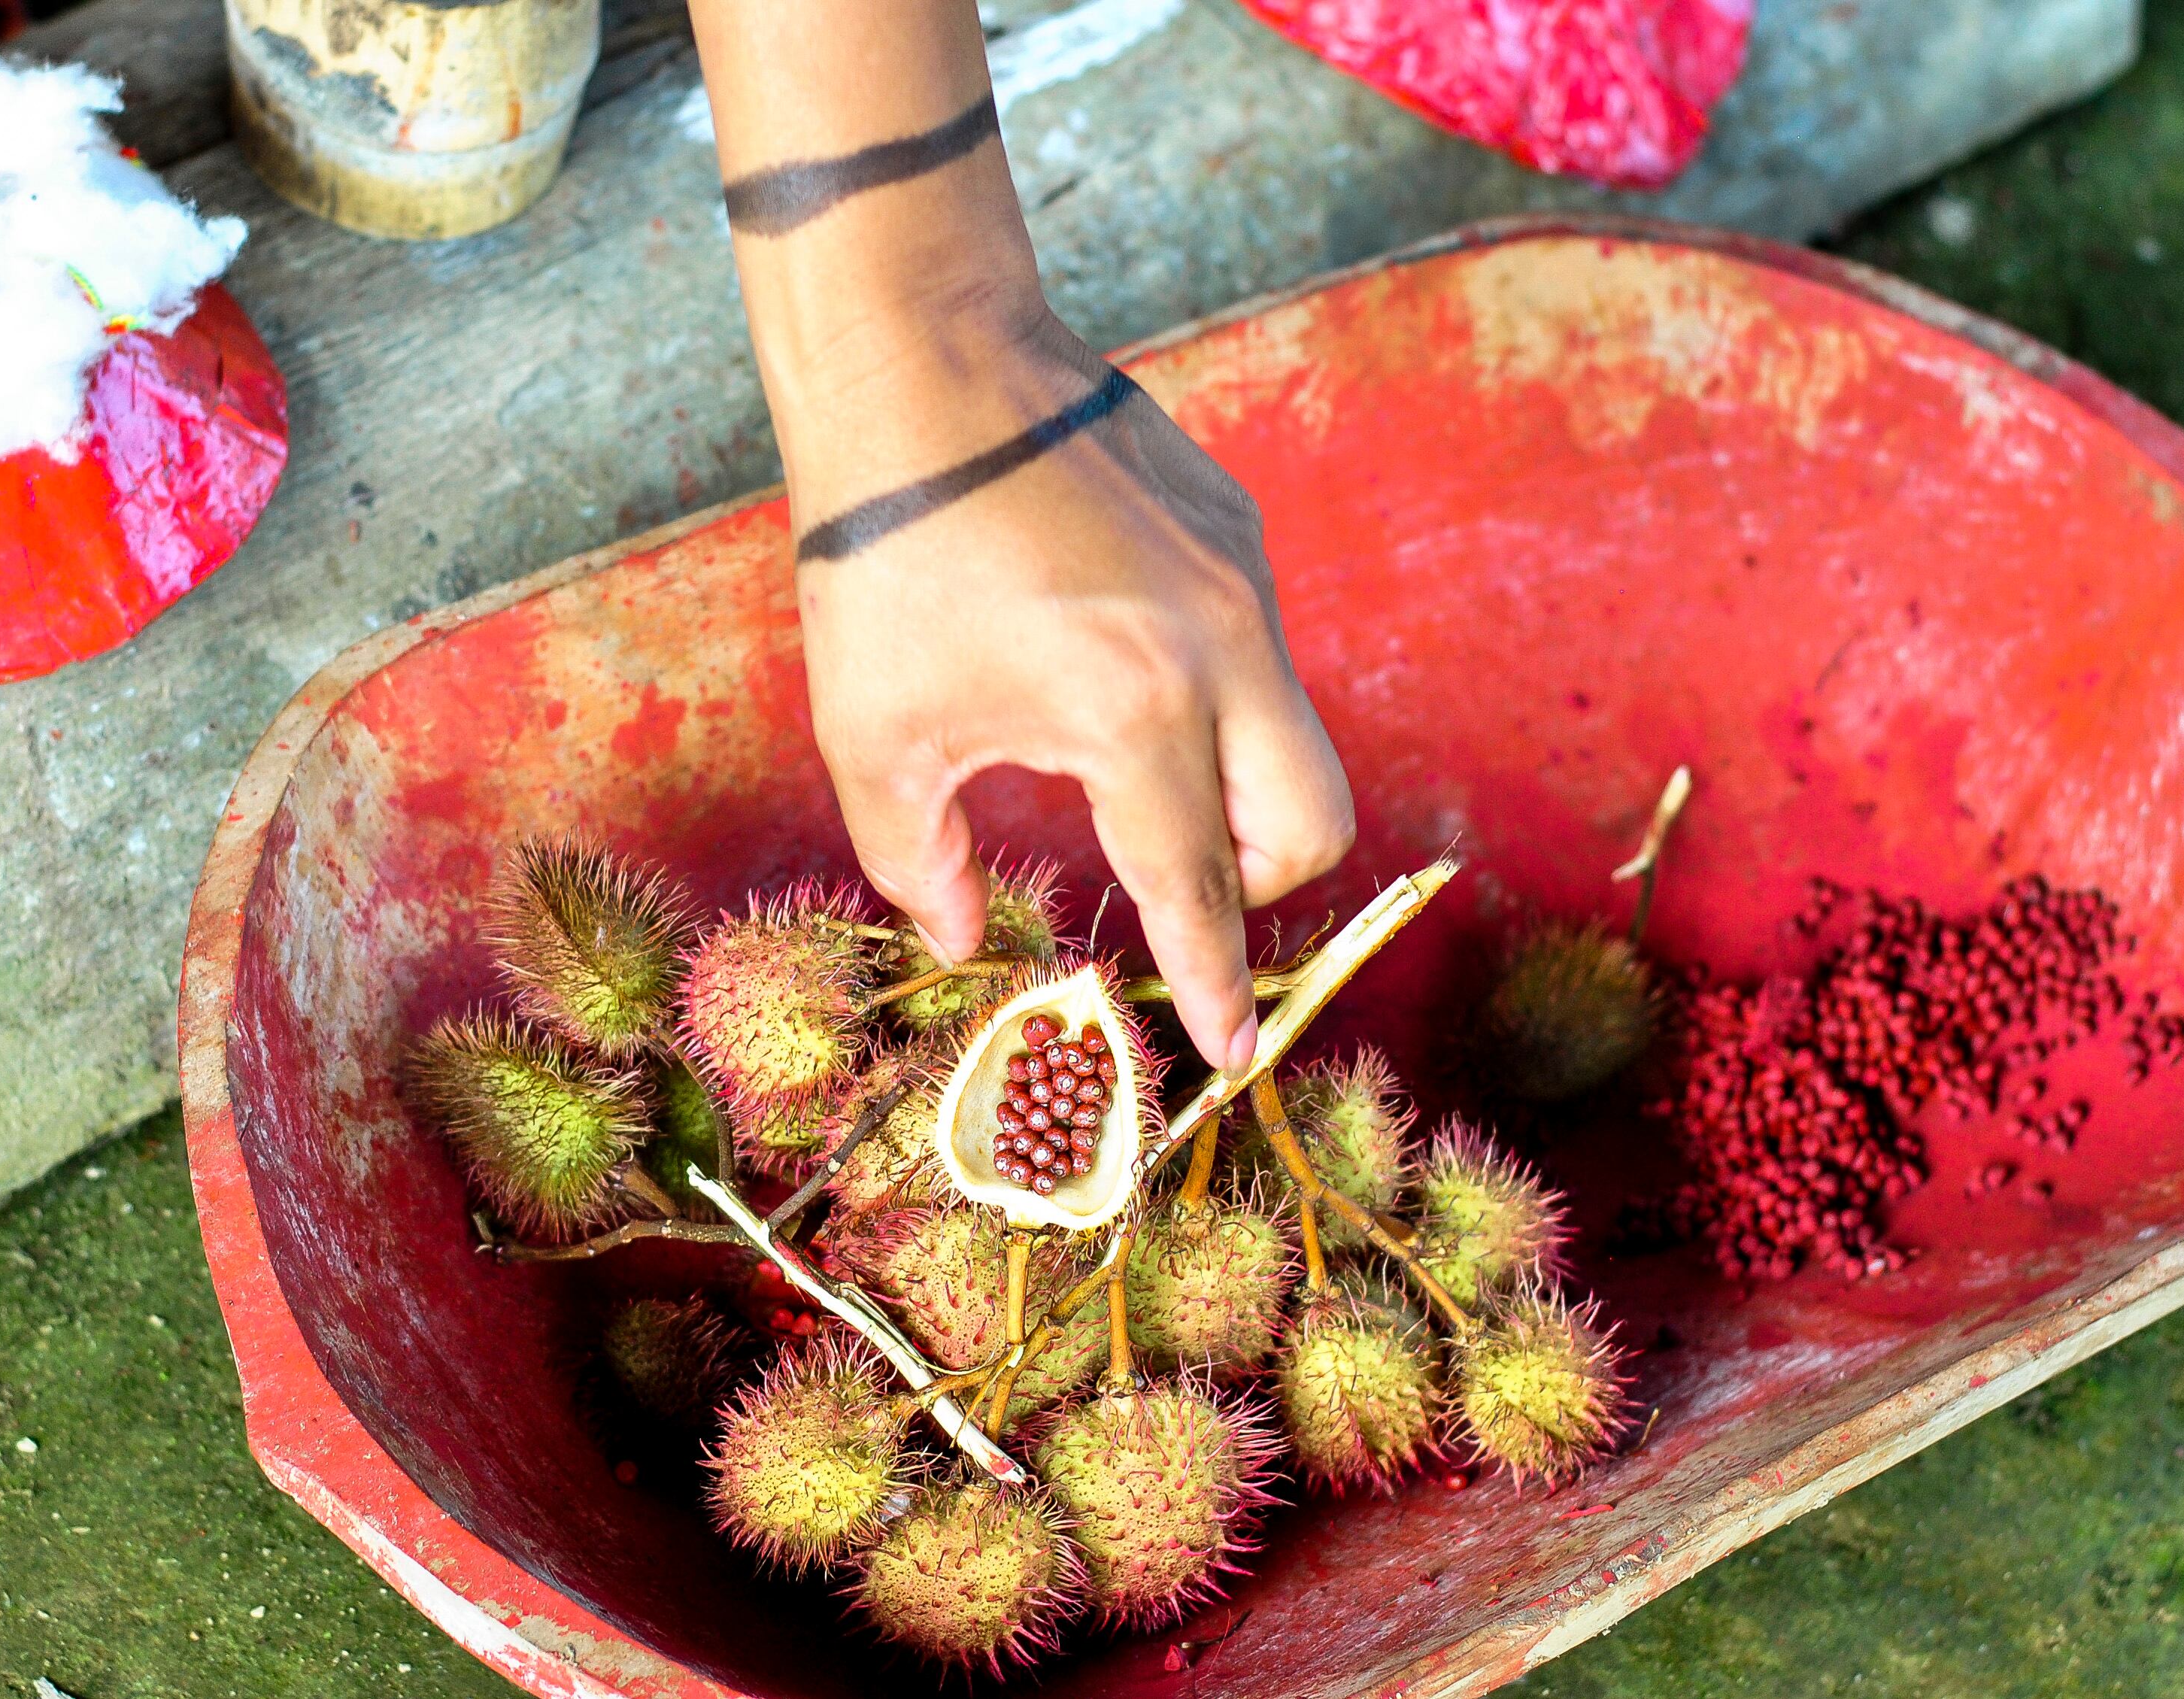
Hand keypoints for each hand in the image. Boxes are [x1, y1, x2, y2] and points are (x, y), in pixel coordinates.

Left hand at [788, 304, 1354, 1073]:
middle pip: (1310, 825)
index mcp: (1132, 715)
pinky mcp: (1236, 531)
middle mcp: (1221, 652)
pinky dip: (1213, 692)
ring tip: (1125, 760)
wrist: (923, 366)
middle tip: (1176, 881)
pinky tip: (1113, 653)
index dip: (1214, 983)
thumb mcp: (873, 734)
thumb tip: (960, 935)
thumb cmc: (882, 558)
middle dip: (1255, 882)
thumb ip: (918, 861)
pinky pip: (1257, 649)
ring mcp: (1243, 583)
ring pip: (1296, 736)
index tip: (1234, 1053)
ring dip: (1234, 784)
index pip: (1197, 885)